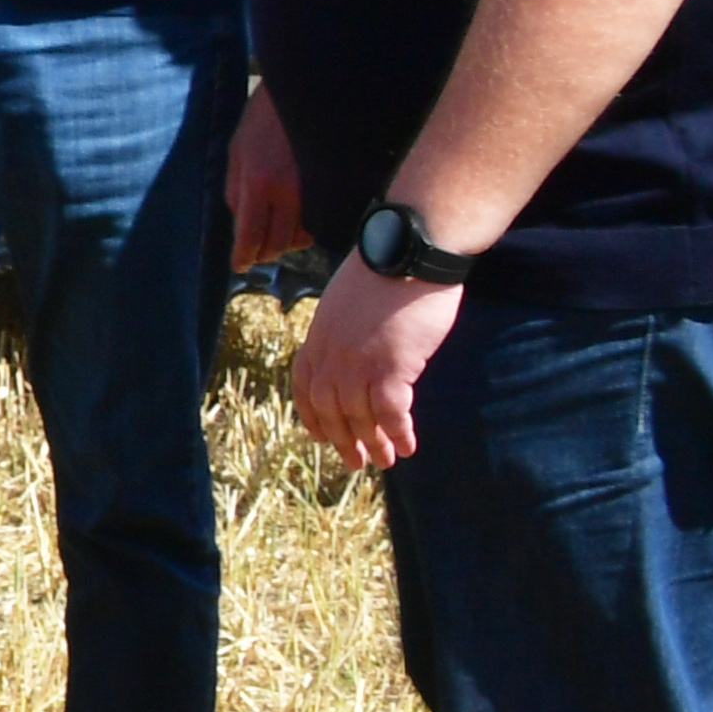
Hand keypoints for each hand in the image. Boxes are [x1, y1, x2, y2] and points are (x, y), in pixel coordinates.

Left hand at [227, 82, 304, 270]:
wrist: (305, 94)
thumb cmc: (264, 120)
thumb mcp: (236, 150)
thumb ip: (235, 189)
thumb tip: (238, 221)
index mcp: (258, 182)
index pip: (251, 234)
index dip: (244, 256)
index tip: (240, 266)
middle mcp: (288, 192)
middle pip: (277, 244)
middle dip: (264, 253)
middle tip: (257, 253)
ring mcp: (313, 191)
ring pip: (301, 237)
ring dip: (287, 243)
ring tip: (276, 235)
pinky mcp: (331, 189)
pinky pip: (319, 222)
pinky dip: (307, 229)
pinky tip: (298, 221)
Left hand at [286, 253, 457, 471]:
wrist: (408, 250)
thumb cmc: (386, 267)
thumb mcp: (347, 299)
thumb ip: (344, 327)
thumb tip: (354, 345)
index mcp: (319, 335)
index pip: (304, 383)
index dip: (311, 414)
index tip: (320, 435)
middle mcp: (332, 353)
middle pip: (329, 408)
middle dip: (341, 439)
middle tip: (355, 461)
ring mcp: (359, 362)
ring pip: (359, 417)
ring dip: (373, 443)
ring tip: (385, 461)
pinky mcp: (391, 367)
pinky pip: (390, 413)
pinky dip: (397, 433)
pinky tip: (408, 446)